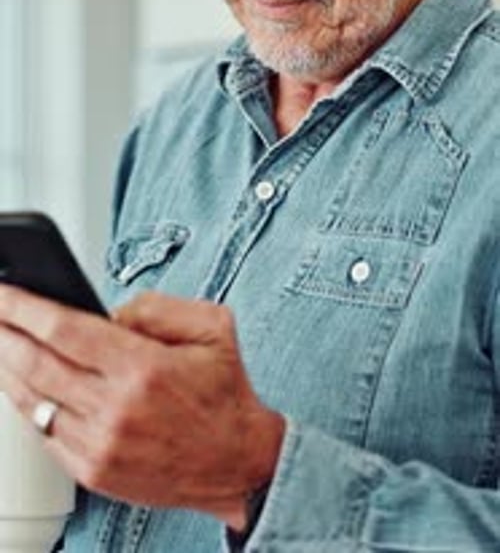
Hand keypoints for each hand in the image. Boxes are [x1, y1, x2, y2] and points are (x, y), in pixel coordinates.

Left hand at [0, 287, 284, 528]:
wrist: (238, 462)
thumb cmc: (224, 393)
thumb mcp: (212, 325)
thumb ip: (156, 307)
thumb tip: (108, 313)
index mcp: (143, 368)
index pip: (64, 330)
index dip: (25, 308)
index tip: (3, 294)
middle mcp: (116, 409)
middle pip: (37, 363)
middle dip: (4, 332)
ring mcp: (101, 445)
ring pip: (33, 401)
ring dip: (6, 368)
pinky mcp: (94, 472)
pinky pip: (44, 433)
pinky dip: (27, 405)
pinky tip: (21, 385)